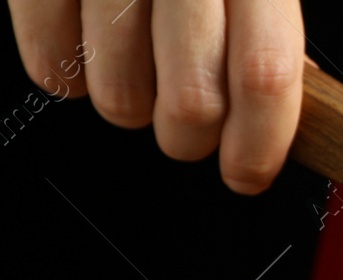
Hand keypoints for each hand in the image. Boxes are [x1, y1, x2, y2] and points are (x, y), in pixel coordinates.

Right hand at [7, 0, 304, 192]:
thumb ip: (270, 29)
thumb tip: (279, 111)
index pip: (265, 76)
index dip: (260, 145)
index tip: (249, 173)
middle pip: (192, 101)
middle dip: (189, 139)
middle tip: (185, 129)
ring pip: (119, 92)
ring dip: (129, 106)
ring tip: (135, 70)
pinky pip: (49, 58)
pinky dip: (67, 75)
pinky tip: (87, 47)